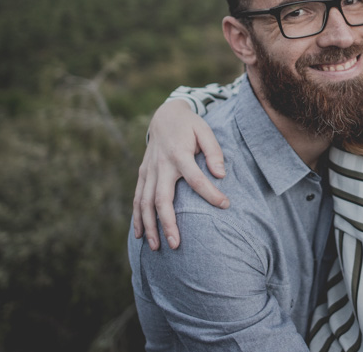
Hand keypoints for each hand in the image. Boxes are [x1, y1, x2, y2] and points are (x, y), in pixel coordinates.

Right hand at [132, 100, 228, 249]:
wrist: (164, 115)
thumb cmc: (190, 126)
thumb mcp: (205, 131)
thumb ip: (214, 152)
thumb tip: (221, 174)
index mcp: (179, 154)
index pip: (196, 179)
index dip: (211, 193)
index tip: (225, 205)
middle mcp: (161, 165)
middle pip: (162, 198)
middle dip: (168, 223)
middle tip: (176, 244)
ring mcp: (149, 171)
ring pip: (145, 202)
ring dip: (149, 226)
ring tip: (156, 248)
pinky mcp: (142, 174)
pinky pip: (137, 198)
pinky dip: (137, 217)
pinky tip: (140, 235)